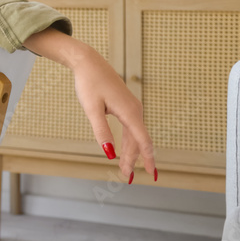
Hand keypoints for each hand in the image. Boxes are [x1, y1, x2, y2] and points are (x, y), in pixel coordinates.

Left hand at [23, 28, 156, 181]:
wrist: (88, 63)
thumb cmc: (88, 84)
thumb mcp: (91, 109)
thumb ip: (101, 131)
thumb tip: (110, 153)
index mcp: (129, 112)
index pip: (142, 140)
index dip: (148, 158)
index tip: (152, 174)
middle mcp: (134, 110)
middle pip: (138, 141)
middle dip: (134, 160)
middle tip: (127, 177)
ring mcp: (131, 108)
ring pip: (134, 135)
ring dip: (131, 152)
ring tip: (125, 169)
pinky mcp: (126, 106)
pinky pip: (131, 128)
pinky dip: (129, 141)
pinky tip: (125, 150)